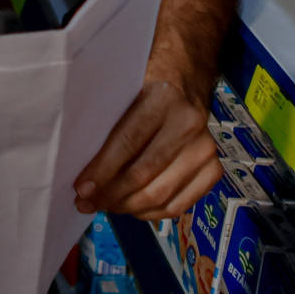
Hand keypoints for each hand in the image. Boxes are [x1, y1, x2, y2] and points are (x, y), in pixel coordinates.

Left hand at [73, 79, 220, 219]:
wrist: (185, 80)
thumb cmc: (146, 86)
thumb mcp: (126, 91)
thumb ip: (108, 123)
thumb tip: (85, 171)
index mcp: (164, 98)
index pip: (127, 143)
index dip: (102, 171)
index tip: (81, 189)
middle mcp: (189, 124)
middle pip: (144, 174)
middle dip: (110, 195)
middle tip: (86, 203)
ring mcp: (204, 149)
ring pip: (160, 194)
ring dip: (127, 206)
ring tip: (105, 206)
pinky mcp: (213, 170)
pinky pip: (178, 205)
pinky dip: (150, 213)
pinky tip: (131, 207)